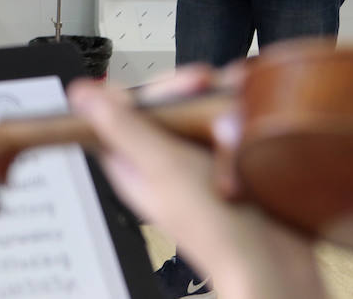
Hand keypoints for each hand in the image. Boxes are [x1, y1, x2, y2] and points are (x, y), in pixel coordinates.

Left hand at [68, 68, 325, 298]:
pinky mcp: (223, 163)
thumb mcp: (163, 169)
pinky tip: (249, 118)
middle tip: (210, 91)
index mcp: (131, 159)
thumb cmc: (215, 228)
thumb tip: (81, 96)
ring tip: (234, 113)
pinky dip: (238, 117)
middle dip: (192, 92)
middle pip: (166, 102)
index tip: (180, 86)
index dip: (150, 90)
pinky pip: (225, 126)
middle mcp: (159, 156)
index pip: (125, 106)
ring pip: (198, 109)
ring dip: (218, 102)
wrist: (271, 265)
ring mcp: (192, 159)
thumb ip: (124, 129)